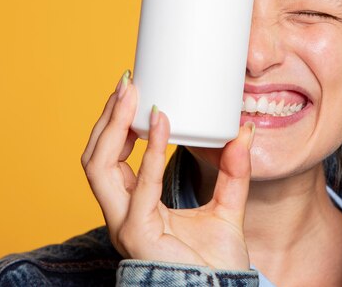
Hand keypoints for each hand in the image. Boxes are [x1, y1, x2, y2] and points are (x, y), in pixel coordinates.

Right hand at [81, 71, 254, 269]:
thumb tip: (246, 130)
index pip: (109, 159)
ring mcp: (125, 224)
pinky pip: (140, 186)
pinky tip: (162, 122)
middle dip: (107, 117)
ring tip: (132, 94)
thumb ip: (233, 170)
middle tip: (127, 82)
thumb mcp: (226, 204)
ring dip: (114, 126)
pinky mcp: (139, 233)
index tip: (132, 90)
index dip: (115, 124)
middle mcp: (122, 212)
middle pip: (95, 157)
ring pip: (99, 168)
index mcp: (134, 204)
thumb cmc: (215, 259)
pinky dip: (150, 151)